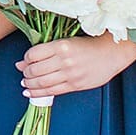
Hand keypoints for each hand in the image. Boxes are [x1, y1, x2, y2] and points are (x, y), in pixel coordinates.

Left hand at [19, 34, 135, 98]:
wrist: (112, 53)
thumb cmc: (89, 45)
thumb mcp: (67, 41)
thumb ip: (46, 50)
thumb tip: (23, 61)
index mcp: (61, 45)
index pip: (34, 54)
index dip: (25, 59)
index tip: (24, 61)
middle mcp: (65, 60)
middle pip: (36, 70)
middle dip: (25, 73)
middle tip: (23, 74)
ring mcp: (71, 74)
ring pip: (42, 82)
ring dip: (30, 84)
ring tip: (25, 84)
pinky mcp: (76, 85)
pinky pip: (53, 91)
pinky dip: (38, 93)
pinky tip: (30, 93)